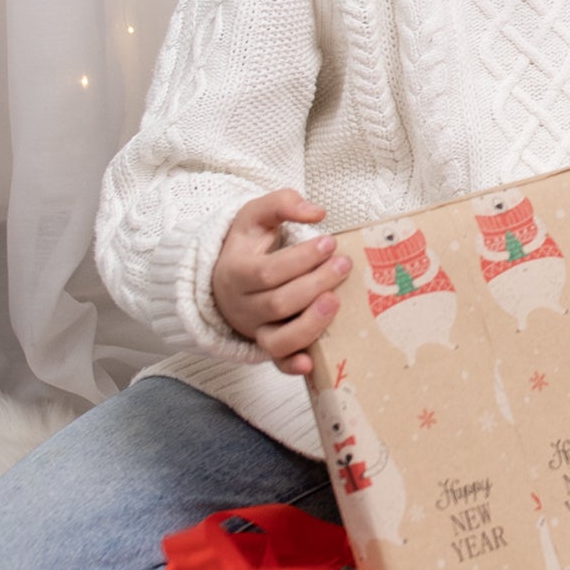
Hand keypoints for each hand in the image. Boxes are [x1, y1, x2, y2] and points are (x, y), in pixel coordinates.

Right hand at [210, 190, 345, 373]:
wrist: (226, 276)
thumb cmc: (248, 245)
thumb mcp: (255, 215)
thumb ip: (282, 203)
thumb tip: (316, 212)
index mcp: (235, 273)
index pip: (267, 273)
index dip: (301, 259)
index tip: (329, 242)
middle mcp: (242, 307)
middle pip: (279, 304)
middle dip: (315, 284)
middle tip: (344, 264)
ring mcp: (255, 330)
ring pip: (278, 339)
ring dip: (311, 323)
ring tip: (336, 300)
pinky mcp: (267, 346)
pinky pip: (277, 363)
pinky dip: (292, 366)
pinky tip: (311, 362)